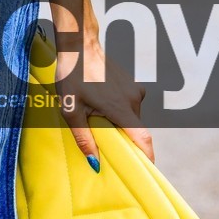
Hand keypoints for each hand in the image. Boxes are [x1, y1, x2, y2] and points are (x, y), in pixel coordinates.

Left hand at [55, 32, 154, 165]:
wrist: (80, 47)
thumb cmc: (72, 77)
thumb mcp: (71, 110)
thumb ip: (83, 138)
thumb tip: (94, 163)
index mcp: (120, 107)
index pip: (142, 137)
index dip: (147, 156)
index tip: (147, 171)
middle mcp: (133, 99)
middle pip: (134, 130)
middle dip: (123, 139)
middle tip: (103, 140)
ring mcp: (135, 91)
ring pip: (131, 118)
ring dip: (118, 123)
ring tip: (95, 115)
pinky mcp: (133, 85)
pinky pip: (130, 107)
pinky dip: (119, 112)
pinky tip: (101, 103)